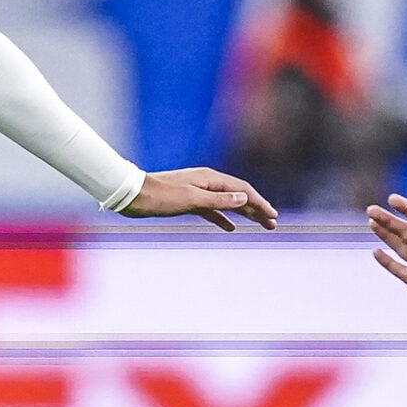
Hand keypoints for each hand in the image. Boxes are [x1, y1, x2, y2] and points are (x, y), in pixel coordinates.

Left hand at [122, 167, 278, 231]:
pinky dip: (223, 218)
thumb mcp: (192, 199)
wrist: (133, 195)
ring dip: (244, 214)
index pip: (243, 191)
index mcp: (210, 179)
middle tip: (273, 223)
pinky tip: (231, 227)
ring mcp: (198, 192)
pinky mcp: (189, 202)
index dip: (260, 203)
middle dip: (257, 209)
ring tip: (259, 224)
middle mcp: (207, 182)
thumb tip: (244, 197)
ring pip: (227, 203)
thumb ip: (219, 199)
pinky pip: (213, 210)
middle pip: (238, 196)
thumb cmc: (160, 196)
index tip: (273, 216)